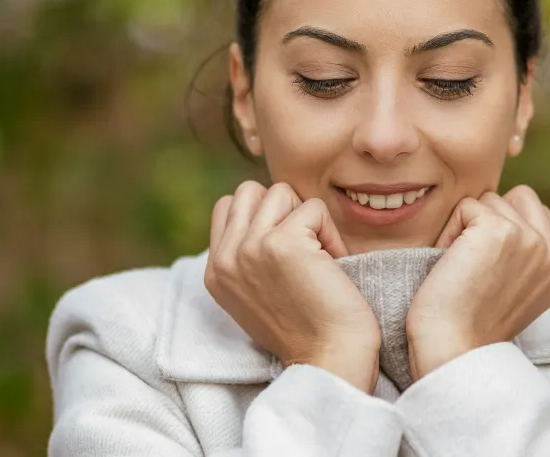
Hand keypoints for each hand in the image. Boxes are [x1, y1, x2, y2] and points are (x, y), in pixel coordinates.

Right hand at [204, 181, 381, 391]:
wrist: (329, 357)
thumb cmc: (305, 329)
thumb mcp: (256, 293)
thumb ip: (246, 256)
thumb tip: (261, 213)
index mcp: (215, 271)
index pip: (227, 206)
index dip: (263, 216)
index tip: (287, 251)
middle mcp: (225, 258)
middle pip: (250, 191)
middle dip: (283, 209)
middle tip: (304, 247)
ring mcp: (249, 248)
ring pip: (280, 192)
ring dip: (307, 218)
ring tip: (319, 254)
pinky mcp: (282, 243)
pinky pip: (313, 208)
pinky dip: (331, 232)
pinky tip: (334, 264)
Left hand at [405, 185, 549, 380]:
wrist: (453, 347)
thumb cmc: (472, 324)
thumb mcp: (517, 288)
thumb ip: (526, 253)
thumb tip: (505, 210)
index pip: (535, 212)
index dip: (504, 230)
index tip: (488, 271)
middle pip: (517, 197)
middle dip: (491, 218)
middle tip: (475, 263)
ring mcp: (529, 239)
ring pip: (489, 200)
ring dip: (466, 227)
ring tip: (462, 268)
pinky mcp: (499, 230)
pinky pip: (465, 206)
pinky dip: (449, 231)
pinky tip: (451, 265)